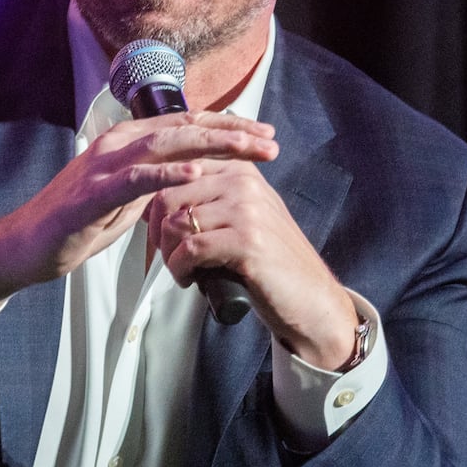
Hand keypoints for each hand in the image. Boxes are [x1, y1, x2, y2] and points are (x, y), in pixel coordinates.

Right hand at [0, 111, 277, 322]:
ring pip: (166, 143)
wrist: (26, 245)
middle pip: (184, 126)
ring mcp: (104, 164)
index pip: (186, 124)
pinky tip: (197, 172)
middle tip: (270, 139)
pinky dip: (168, 173)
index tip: (264, 133)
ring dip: (212, 144)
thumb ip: (154, 183)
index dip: (227, 126)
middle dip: (232, 132)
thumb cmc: (76, 223)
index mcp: (127, 141)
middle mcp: (118, 142)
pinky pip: (135, 179)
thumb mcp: (125, 200)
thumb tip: (187, 178)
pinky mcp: (92, 192)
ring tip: (247, 148)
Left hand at [146, 163, 357, 370]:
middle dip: (156, 230)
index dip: (157, 204)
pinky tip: (189, 279)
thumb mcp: (244, 215)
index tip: (162, 230)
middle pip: (168, 195)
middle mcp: (243, 182)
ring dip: (168, 253)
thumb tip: (157, 200)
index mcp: (240, 169)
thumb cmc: (271, 261)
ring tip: (181, 269)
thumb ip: (211, 197)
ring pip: (175, 222)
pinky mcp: (247, 240)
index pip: (177, 170)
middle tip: (167, 254)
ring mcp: (246, 209)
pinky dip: (180, 268)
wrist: (310, 298)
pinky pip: (190, 248)